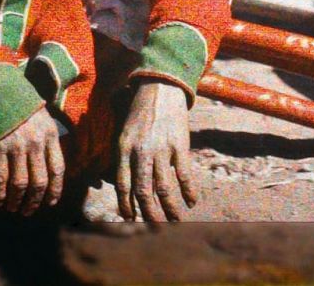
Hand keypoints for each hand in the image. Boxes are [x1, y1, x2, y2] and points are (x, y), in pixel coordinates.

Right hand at [0, 105, 65, 215]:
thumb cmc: (22, 105)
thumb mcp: (43, 118)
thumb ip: (47, 140)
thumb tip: (50, 168)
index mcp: (50, 134)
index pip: (58, 169)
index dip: (55, 189)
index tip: (51, 202)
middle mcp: (36, 142)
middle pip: (40, 181)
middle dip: (34, 201)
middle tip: (28, 211)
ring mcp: (16, 145)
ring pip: (20, 183)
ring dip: (16, 201)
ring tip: (13, 208)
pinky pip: (0, 177)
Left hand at [115, 79, 198, 223]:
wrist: (161, 85)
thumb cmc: (140, 109)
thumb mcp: (123, 131)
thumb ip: (122, 155)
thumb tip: (122, 183)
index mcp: (123, 149)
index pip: (123, 185)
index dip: (126, 205)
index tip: (131, 218)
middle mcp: (141, 152)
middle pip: (143, 192)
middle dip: (149, 214)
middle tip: (155, 228)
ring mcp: (161, 149)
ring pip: (163, 188)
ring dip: (169, 208)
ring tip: (174, 221)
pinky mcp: (180, 145)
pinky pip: (184, 175)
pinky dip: (188, 191)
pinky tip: (192, 201)